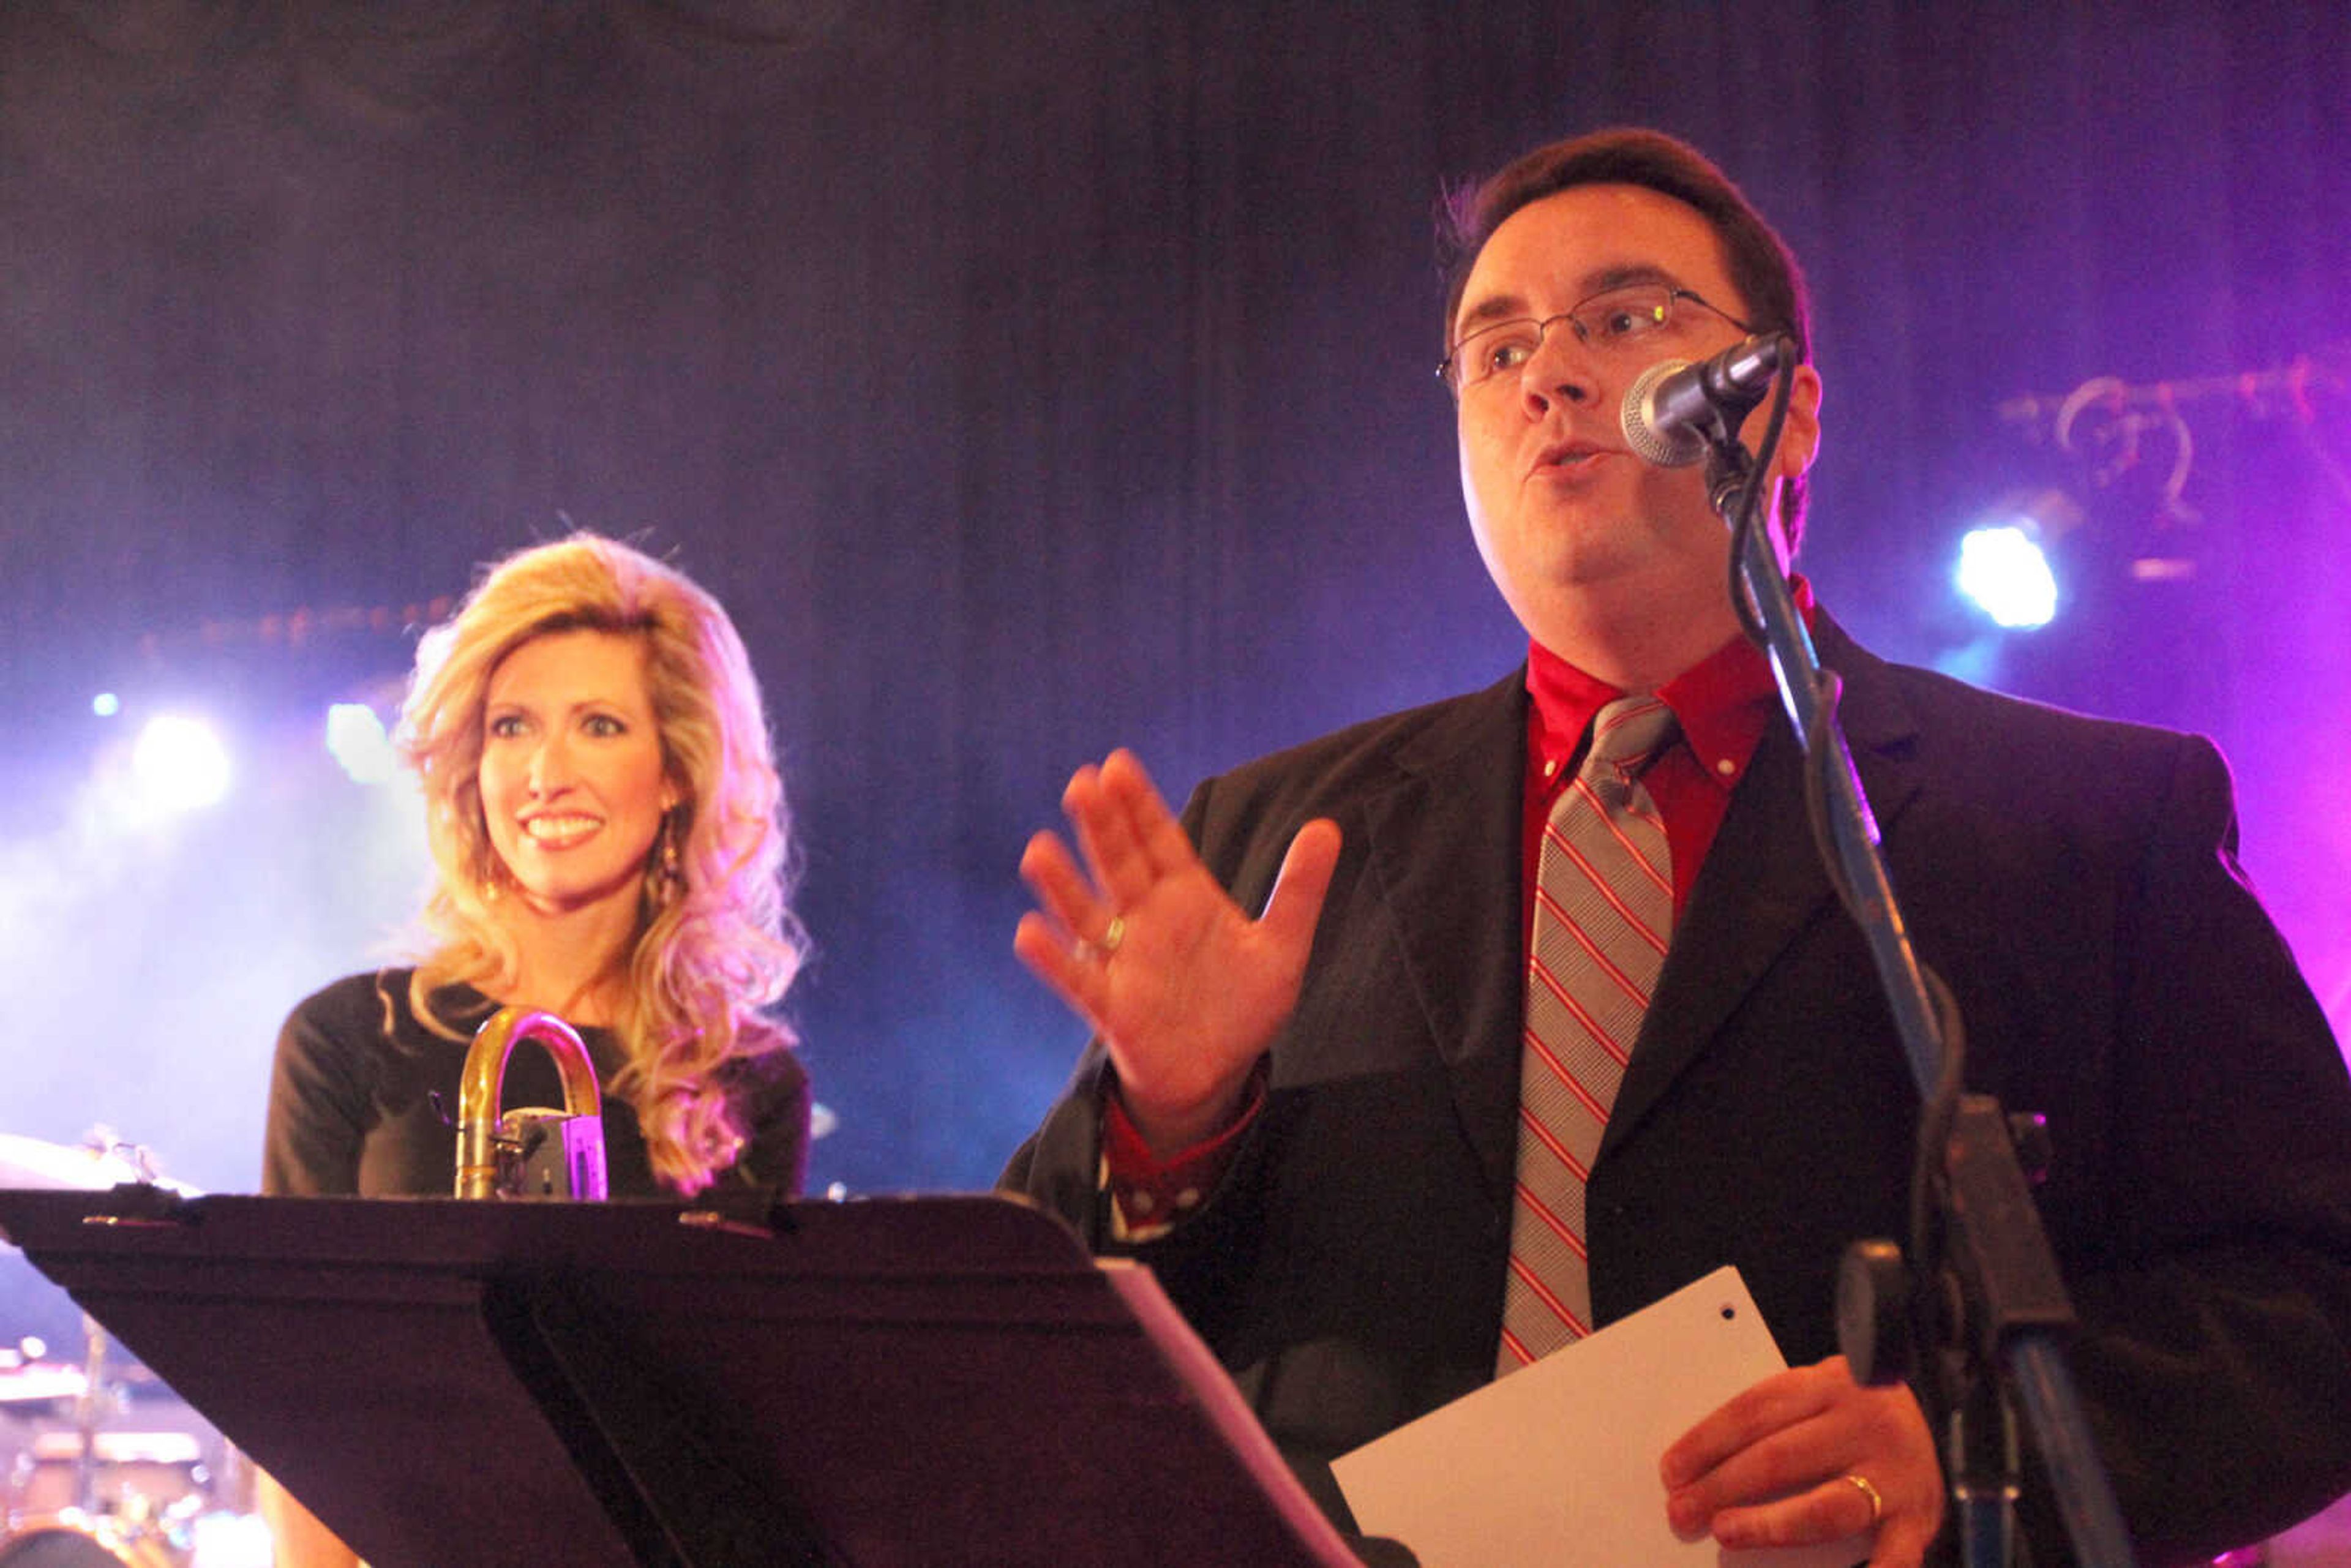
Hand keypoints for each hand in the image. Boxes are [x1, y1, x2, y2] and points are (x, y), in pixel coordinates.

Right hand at [1015, 749, 1339, 1153]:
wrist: (1219, 1072)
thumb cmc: (1244, 1005)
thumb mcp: (1282, 945)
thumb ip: (1301, 889)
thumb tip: (1328, 826)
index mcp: (1186, 896)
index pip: (1158, 840)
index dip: (1139, 805)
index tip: (1117, 764)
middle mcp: (1147, 920)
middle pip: (1120, 865)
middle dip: (1101, 826)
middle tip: (1082, 783)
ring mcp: (1124, 961)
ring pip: (1088, 915)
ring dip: (1064, 885)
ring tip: (1039, 850)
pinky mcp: (1111, 1007)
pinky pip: (1078, 980)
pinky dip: (1054, 959)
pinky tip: (1029, 932)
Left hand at [1660, 1355, 1944, 1567]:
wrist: (1947, 1414)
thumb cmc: (1860, 1412)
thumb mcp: (1820, 1393)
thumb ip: (1776, 1422)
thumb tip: (1704, 1468)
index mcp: (1829, 1384)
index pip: (1754, 1412)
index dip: (1707, 1442)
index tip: (1673, 1470)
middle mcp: (1863, 1423)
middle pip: (1780, 1457)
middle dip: (1722, 1486)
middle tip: (1682, 1509)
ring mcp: (1894, 1474)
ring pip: (1827, 1506)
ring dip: (1770, 1524)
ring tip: (1726, 1532)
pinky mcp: (1919, 1517)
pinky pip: (1894, 1555)